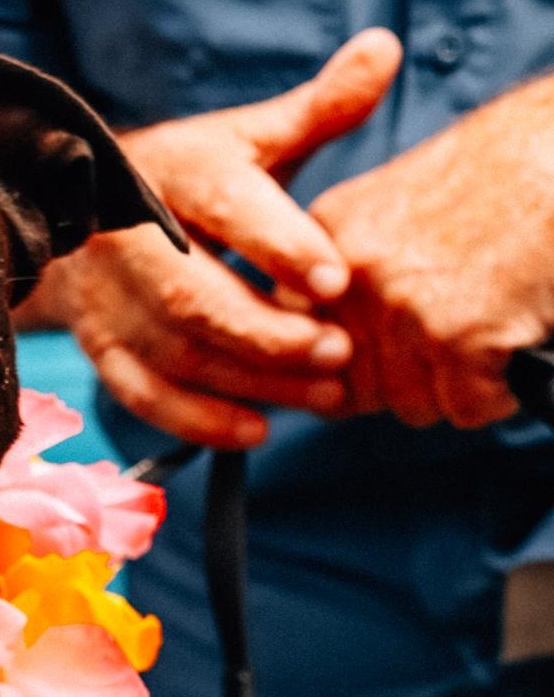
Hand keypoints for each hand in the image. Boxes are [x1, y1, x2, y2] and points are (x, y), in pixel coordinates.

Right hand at [24, 29, 401, 447]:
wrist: (86, 223)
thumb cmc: (191, 183)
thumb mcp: (249, 139)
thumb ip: (317, 109)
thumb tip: (383, 52)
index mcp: (178, 174)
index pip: (228, 208)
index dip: (280, 245)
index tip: (334, 279)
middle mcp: (132, 241)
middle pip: (195, 297)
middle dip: (268, 332)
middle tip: (339, 352)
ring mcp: (111, 302)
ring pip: (178, 353)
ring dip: (253, 381)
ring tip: (324, 394)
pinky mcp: (102, 350)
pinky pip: (147, 396)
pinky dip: (199, 420)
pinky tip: (257, 429)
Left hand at [309, 76, 553, 428]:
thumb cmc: (509, 168)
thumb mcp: (401, 201)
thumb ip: (357, 271)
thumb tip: (337, 351)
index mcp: (327, 241)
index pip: (302, 344)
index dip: (349, 362)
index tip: (385, 354)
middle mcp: (352, 277)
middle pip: (356, 385)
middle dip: (405, 379)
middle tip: (453, 342)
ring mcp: (402, 308)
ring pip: (409, 404)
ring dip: (454, 389)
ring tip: (492, 338)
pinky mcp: (458, 336)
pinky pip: (466, 407)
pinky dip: (497, 393)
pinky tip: (516, 347)